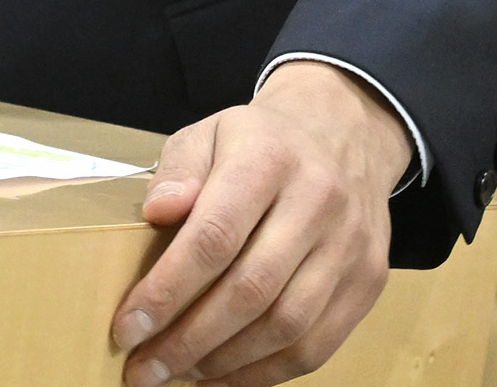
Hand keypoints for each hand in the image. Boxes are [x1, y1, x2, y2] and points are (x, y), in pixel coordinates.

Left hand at [108, 61, 401, 385]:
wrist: (344, 136)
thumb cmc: (260, 144)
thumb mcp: (209, 134)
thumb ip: (178, 171)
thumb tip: (157, 214)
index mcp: (268, 159)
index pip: (214, 235)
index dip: (167, 290)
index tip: (128, 327)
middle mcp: (318, 202)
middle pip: (251, 289)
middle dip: (189, 339)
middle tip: (145, 368)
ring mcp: (350, 246)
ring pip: (287, 326)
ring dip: (225, 362)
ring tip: (180, 373)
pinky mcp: (368, 281)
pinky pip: (317, 345)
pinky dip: (266, 371)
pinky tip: (224, 375)